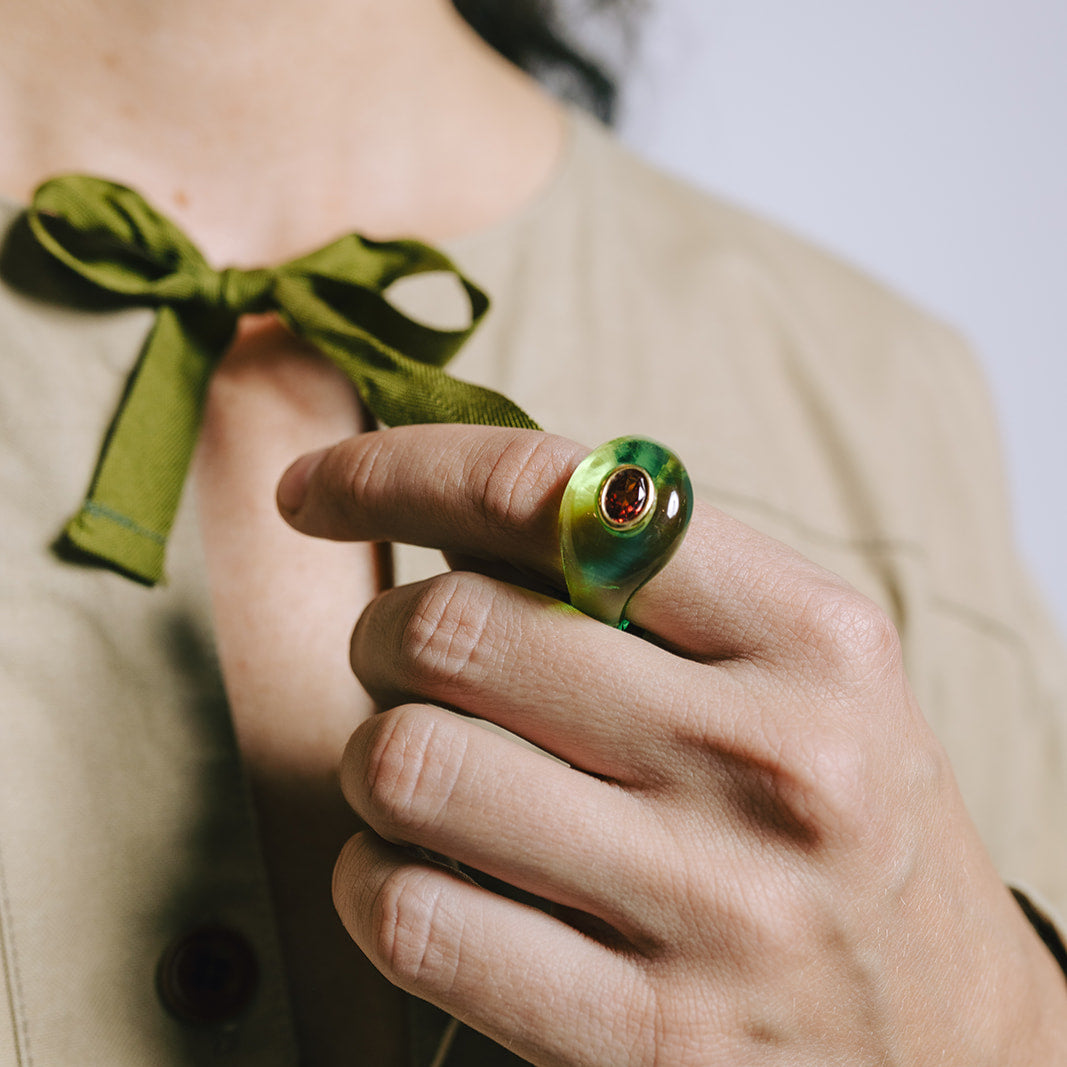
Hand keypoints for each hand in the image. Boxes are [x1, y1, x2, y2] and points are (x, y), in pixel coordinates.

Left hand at [278, 426, 1066, 1065]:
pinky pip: (413, 917)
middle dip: (382, 635)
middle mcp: (774, 760)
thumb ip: (653, 582)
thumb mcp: (806, 671)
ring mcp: (715, 909)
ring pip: (410, 765)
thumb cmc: (845, 825)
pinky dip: (373, 882)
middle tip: (401, 661)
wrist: (961, 1048)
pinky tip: (421, 877)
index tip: (317, 486)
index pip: (560, 496)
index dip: (403, 470)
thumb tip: (455, 509)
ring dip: (375, 759)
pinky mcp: (647, 1043)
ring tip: (424, 776)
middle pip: (455, 629)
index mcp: (814, 636)